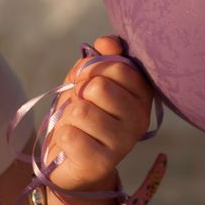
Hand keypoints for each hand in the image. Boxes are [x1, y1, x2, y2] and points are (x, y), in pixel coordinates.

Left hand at [46, 35, 151, 192]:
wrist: (69, 159)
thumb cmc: (82, 114)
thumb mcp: (88, 79)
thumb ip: (100, 57)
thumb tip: (107, 42)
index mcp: (141, 94)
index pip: (120, 66)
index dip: (93, 69)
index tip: (87, 81)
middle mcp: (139, 118)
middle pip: (99, 86)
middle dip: (79, 93)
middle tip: (80, 106)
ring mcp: (124, 143)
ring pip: (82, 110)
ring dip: (70, 116)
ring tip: (77, 126)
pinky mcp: (102, 163)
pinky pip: (70, 134)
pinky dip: (63, 135)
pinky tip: (73, 144)